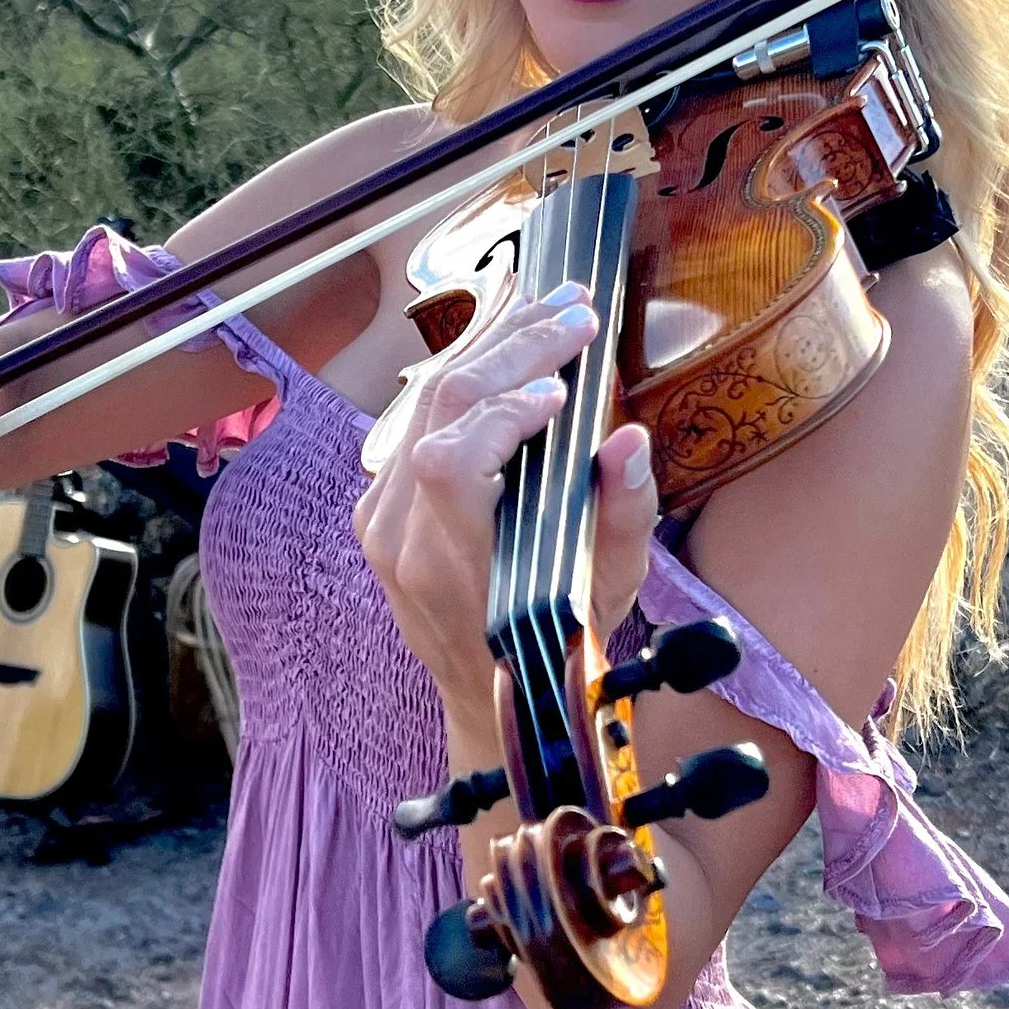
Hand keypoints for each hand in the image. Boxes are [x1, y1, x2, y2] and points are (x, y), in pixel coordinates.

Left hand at [352, 281, 657, 723]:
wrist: (490, 699)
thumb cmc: (556, 649)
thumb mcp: (608, 596)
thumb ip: (622, 518)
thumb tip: (628, 440)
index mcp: (449, 568)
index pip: (453, 461)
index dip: (505, 411)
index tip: (565, 386)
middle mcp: (401, 538)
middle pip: (438, 410)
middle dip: (511, 347)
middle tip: (573, 309)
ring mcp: (381, 519)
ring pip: (421, 402)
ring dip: (488, 347)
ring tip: (548, 310)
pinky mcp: (380, 506)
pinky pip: (415, 421)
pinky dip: (464, 378)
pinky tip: (505, 346)